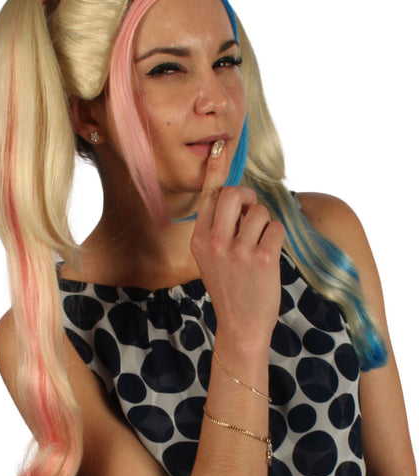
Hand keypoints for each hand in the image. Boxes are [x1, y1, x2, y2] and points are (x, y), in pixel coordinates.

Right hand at [190, 141, 285, 345]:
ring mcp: (237, 251)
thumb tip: (240, 198)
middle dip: (249, 197)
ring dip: (266, 223)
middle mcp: (214, 242)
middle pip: (235, 194)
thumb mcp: (210, 260)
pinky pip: (276, 228)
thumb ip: (218, 230)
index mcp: (199, 240)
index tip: (219, 148)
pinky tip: (270, 254)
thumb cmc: (230, 290)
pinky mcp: (261, 259)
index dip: (215, 171)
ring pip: (260, 211)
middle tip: (253, 210)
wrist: (241, 327)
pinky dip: (278, 236)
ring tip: (261, 244)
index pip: (208, 197)